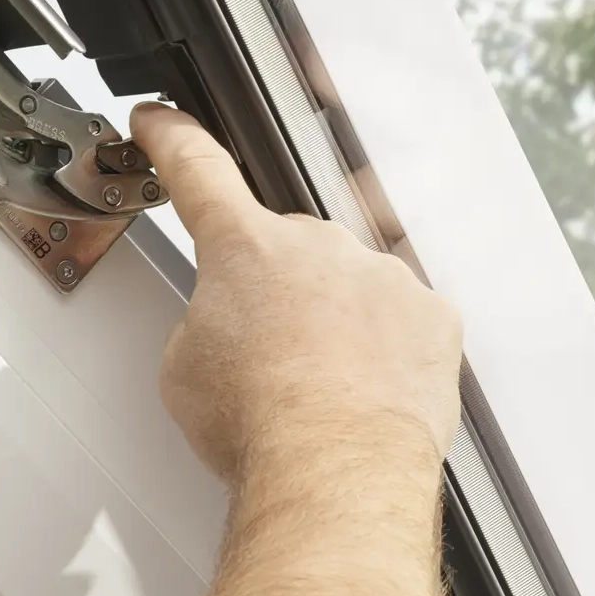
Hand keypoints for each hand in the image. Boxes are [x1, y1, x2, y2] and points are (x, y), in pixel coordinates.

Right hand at [134, 106, 463, 487]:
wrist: (334, 471)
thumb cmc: (261, 428)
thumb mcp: (184, 370)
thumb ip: (205, 320)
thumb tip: (225, 330)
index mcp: (244, 248)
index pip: (198, 171)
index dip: (174, 141)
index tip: (162, 124)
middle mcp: (318, 246)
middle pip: (288, 249)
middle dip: (276, 294)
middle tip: (267, 359)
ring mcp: (381, 277)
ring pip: (352, 286)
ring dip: (336, 324)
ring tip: (320, 390)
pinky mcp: (432, 316)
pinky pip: (404, 321)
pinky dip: (388, 351)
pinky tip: (367, 390)